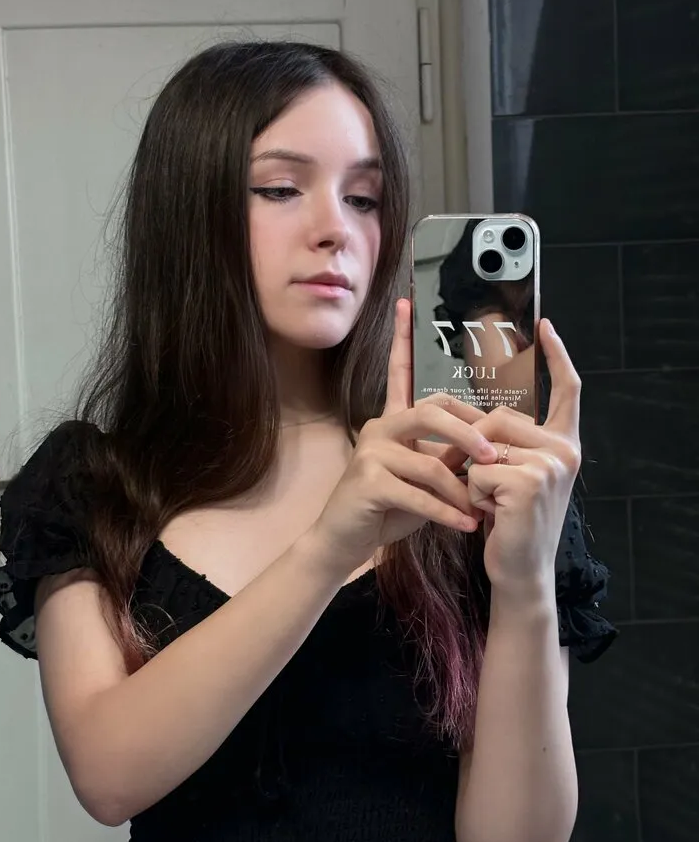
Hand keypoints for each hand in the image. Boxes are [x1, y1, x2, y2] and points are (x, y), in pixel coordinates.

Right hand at [305, 298, 499, 577]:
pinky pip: (420, 493)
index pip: (399, 371)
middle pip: (432, 411)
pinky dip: (448, 513)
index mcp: (392, 420)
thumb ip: (447, 456)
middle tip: (496, 458)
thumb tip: (490, 448)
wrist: (345, 539)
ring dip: (462, 490)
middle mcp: (380, 427)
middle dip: (470, 434)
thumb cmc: (387, 507)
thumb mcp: (423, 477)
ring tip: (480, 510)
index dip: (401, 338)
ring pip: (431, 461)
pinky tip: (465, 526)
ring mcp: (371, 453)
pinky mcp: (368, 481)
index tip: (404, 302)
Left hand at [465, 319, 581, 595]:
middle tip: (483, 484)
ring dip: (474, 475)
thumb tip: (477, 414)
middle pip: (500, 417)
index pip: (566, 390)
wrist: (519, 569)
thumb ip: (509, 442)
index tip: (544, 325)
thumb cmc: (510, 521)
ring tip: (492, 502)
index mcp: (563, 443)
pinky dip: (473, 493)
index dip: (556, 356)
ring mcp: (550, 464)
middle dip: (475, 446)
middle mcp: (565, 450)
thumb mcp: (515, 474)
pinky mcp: (529, 481)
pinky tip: (491, 514)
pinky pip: (478, 470)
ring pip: (484, 444)